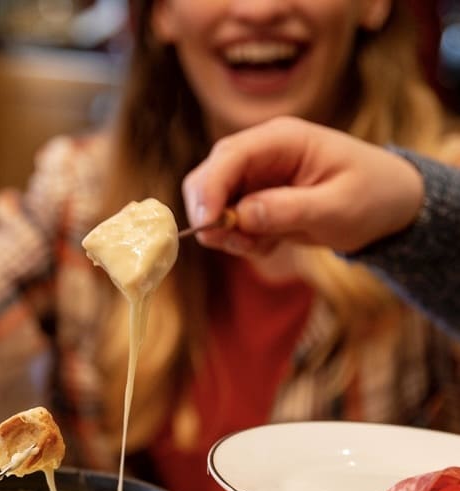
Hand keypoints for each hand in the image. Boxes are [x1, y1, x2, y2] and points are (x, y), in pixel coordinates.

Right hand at [182, 116, 423, 255]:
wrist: (390, 205)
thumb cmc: (372, 196)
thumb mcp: (337, 207)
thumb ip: (289, 209)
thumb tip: (242, 215)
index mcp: (282, 139)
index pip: (228, 157)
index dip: (209, 190)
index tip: (207, 226)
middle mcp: (261, 153)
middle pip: (208, 177)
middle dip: (211, 214)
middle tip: (235, 244)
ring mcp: (256, 178)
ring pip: (214, 204)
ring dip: (227, 233)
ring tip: (264, 245)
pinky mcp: (256, 201)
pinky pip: (230, 223)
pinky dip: (242, 240)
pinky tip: (272, 243)